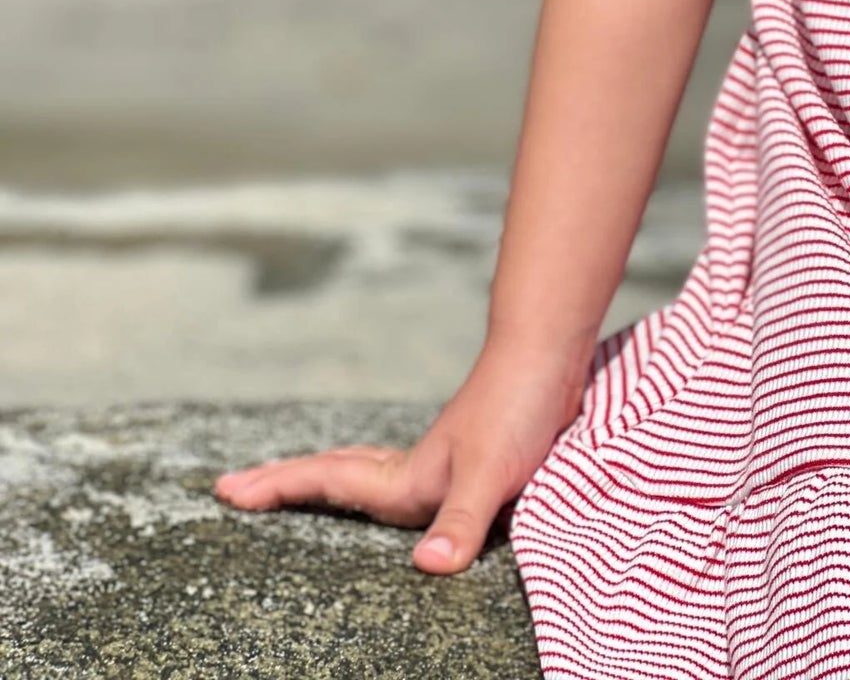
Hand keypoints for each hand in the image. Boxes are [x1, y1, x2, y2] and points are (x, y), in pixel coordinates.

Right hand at [213, 346, 587, 574]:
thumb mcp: (491, 473)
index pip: (329, 482)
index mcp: (408, 479)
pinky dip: (378, 486)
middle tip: (232, 488)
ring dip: (324, 480)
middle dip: (283, 483)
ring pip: (366, 473)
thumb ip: (461, 521)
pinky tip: (395, 497)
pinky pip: (404, 480)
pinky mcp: (470, 462)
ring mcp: (440, 464)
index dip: (280, 488)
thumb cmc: (518, 411)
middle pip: (334, 474)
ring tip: (291, 488)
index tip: (227, 491)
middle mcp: (415, 471)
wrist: (550, 355)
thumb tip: (427, 567)